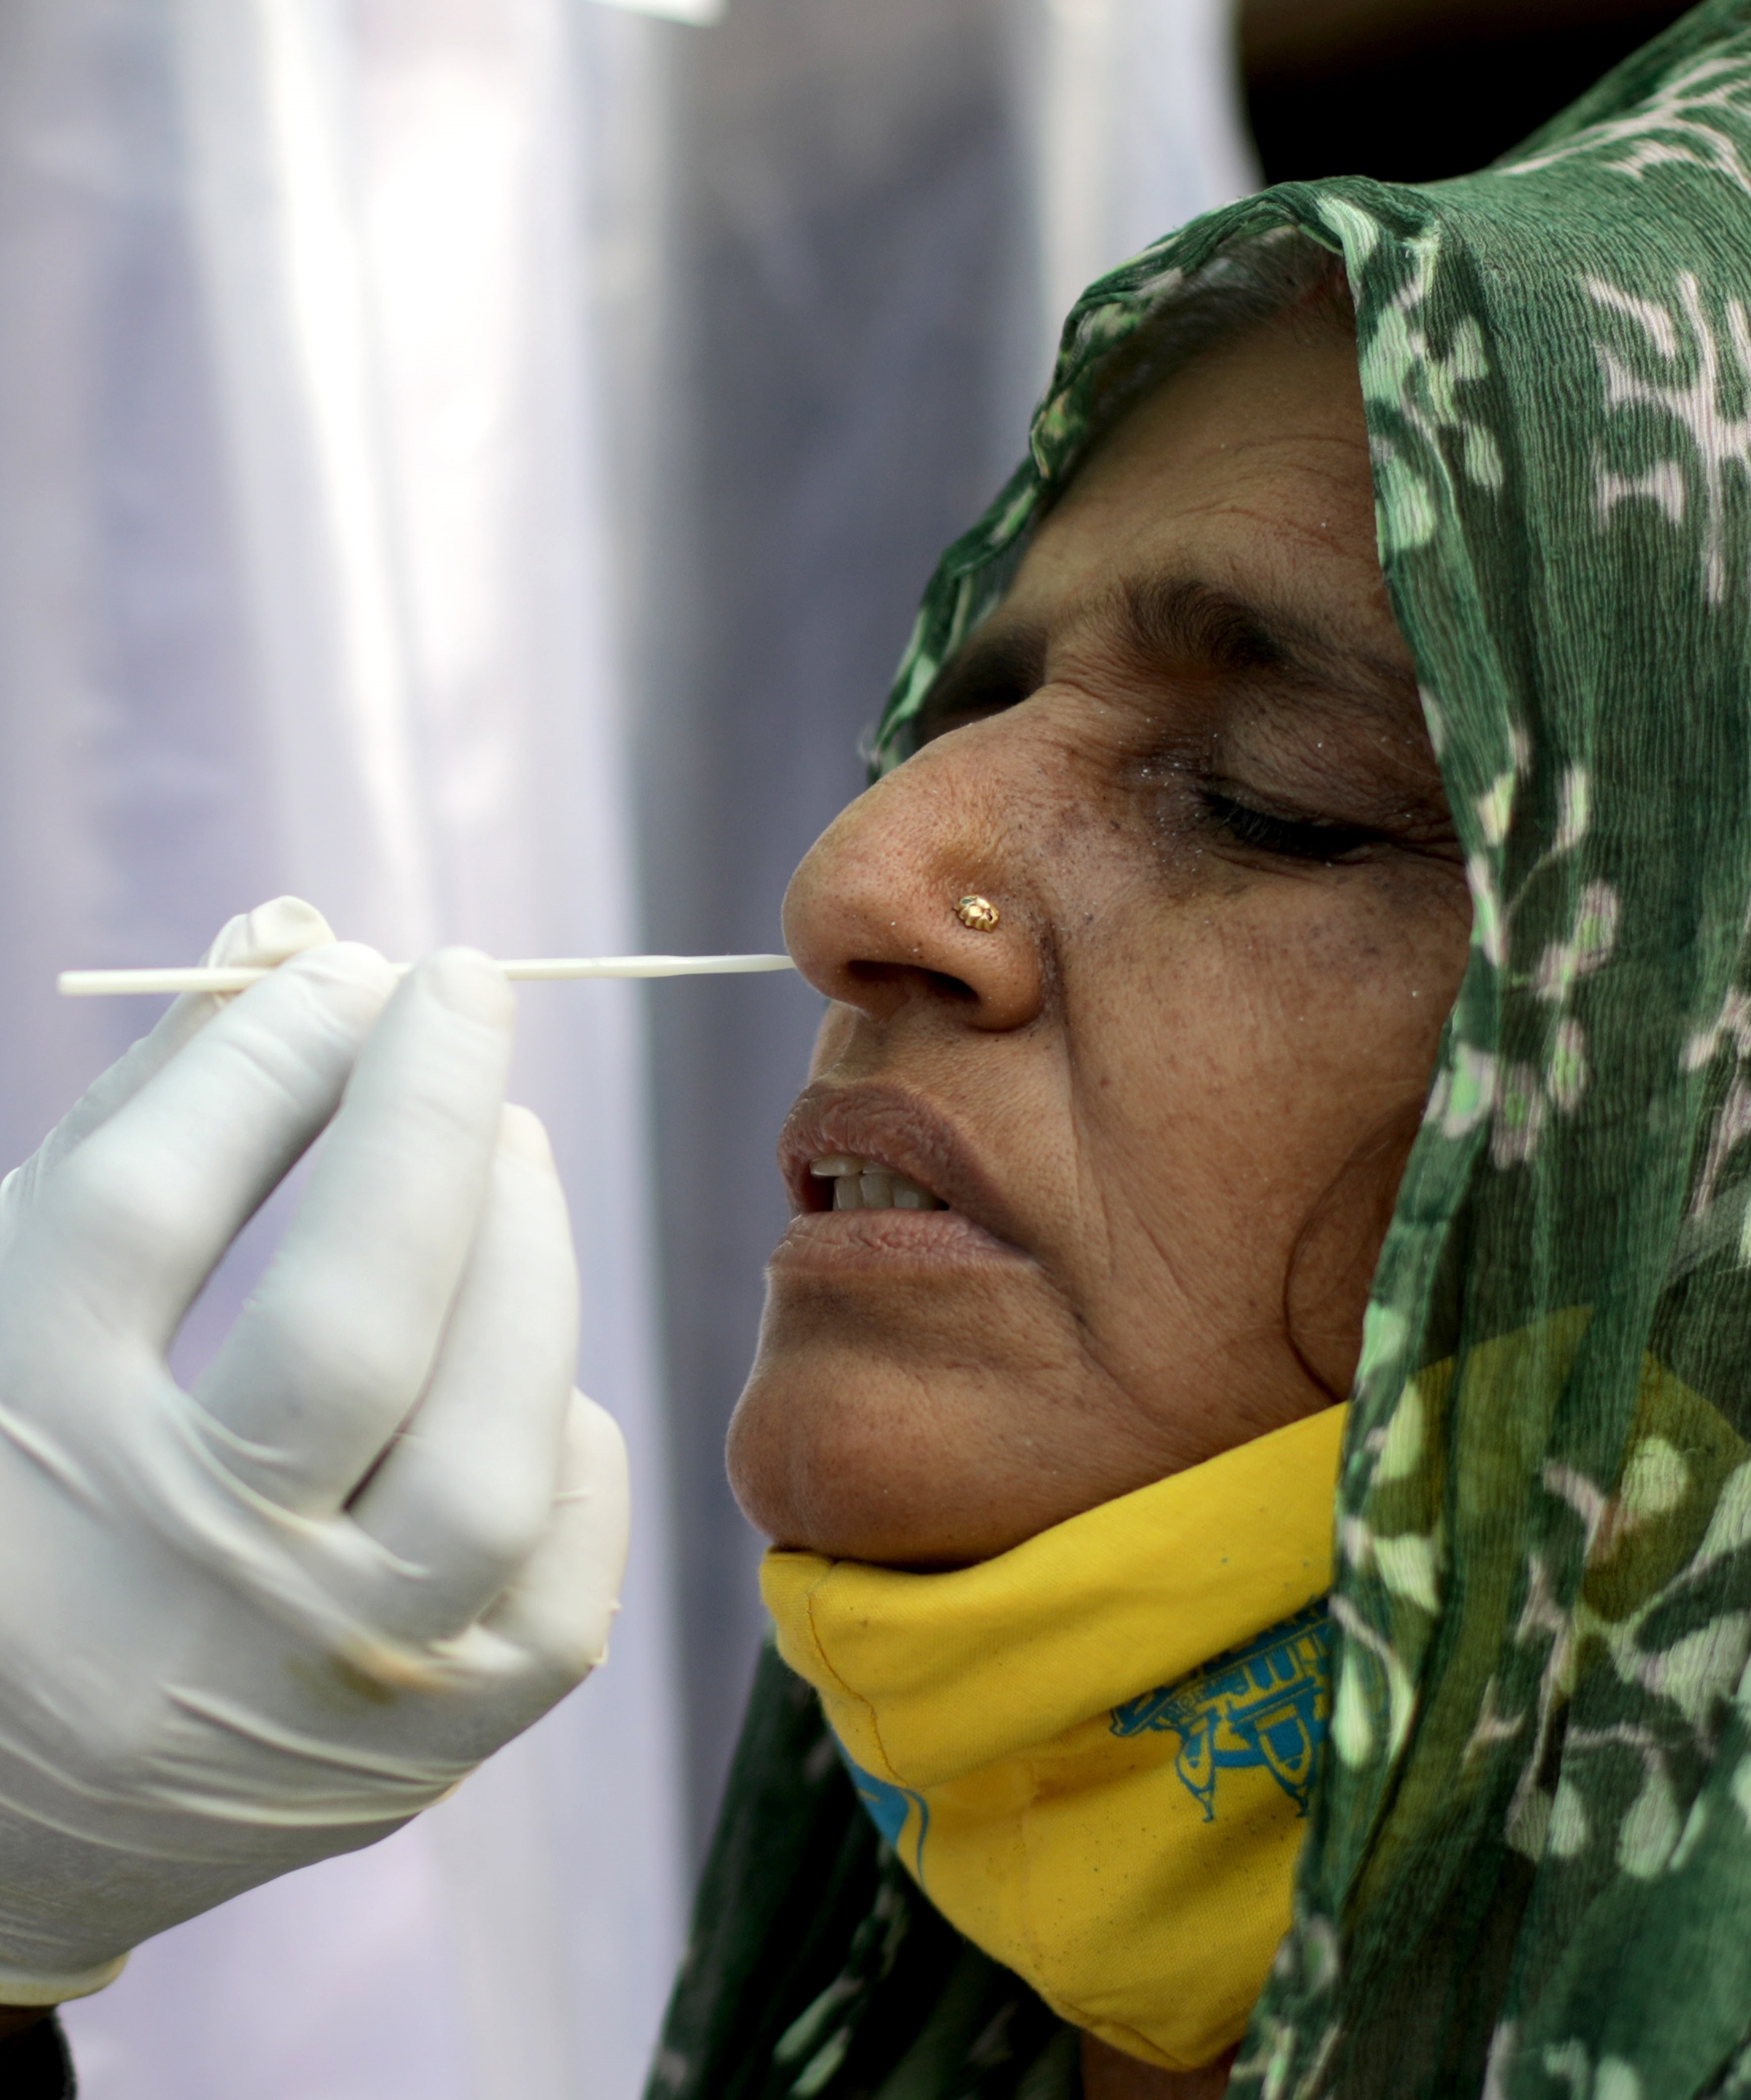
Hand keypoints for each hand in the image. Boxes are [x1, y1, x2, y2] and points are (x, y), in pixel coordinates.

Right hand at [0, 901, 627, 2002]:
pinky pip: (559, 1586)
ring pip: (486, 1461)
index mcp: (21, 1450)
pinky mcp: (422, 1758)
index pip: (151, 1214)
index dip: (264, 1059)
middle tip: (464, 990)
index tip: (345, 969)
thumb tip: (299, 941)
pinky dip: (571, 1452)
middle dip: (425, 1123)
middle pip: (347, 1331)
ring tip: (513, 1150)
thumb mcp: (22, 1299)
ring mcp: (313, 1684)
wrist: (8, 1806)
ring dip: (528, 1263)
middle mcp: (172, 1586)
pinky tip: (528, 1372)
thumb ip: (155, 1118)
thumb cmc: (21, 1489)